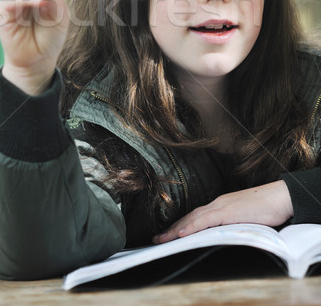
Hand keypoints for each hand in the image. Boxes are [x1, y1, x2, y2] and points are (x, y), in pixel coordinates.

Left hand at [153, 180, 292, 243]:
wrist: (281, 197)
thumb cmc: (268, 208)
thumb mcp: (245, 218)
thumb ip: (232, 224)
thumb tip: (224, 235)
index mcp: (221, 205)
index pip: (196, 216)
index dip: (181, 225)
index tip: (168, 234)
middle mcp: (218, 204)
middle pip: (189, 216)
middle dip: (172, 228)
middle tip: (157, 239)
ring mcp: (222, 206)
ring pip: (193, 218)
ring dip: (176, 229)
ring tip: (161, 239)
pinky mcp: (227, 211)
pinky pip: (204, 221)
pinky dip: (191, 227)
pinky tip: (180, 235)